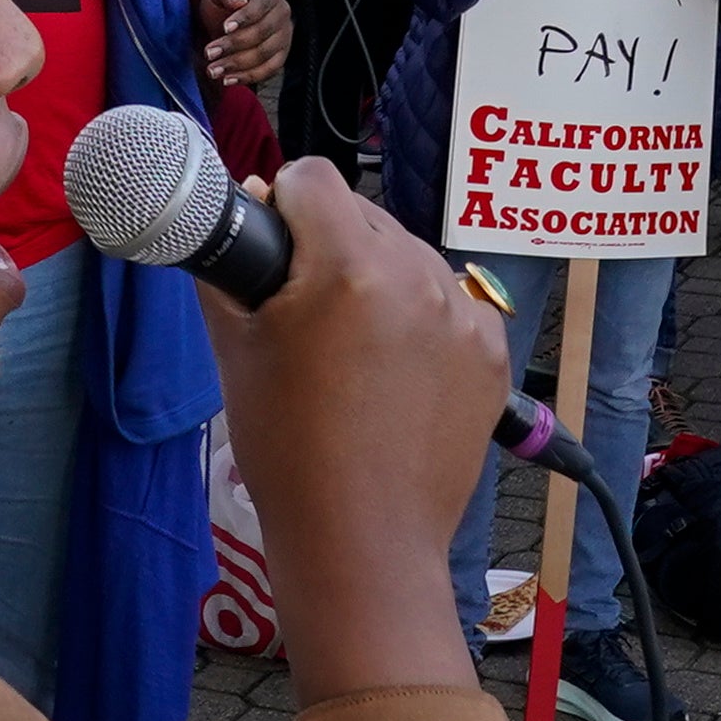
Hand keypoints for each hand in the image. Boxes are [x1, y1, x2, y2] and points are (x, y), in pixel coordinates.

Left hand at [194, 0, 290, 88]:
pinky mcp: (281, 55)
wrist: (230, 13)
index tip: (224, 28)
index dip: (243, 18)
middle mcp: (282, 13)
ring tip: (213, 70)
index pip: (259, 6)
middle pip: (261, 33)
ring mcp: (285, 36)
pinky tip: (228, 80)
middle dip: (233, 45)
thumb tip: (237, 2)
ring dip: (237, 65)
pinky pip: (268, 70)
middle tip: (209, 53)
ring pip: (264, 55)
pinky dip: (248, 77)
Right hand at [196, 164, 510, 699]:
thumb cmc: (286, 450)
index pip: (313, 178)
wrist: (361, 542)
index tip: (273, 243)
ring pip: (409, 257)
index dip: (282, 202)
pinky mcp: (491, 352)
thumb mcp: (235, 351)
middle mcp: (416, 276)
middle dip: (330, 247)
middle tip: (305, 314)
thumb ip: (229, 267)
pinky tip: (394, 373)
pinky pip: (448, 304)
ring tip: (351, 351)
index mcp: (348, 268)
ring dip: (378, 281)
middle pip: (364, 216)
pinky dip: (422, 321)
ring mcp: (462, 315)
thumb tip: (237, 212)